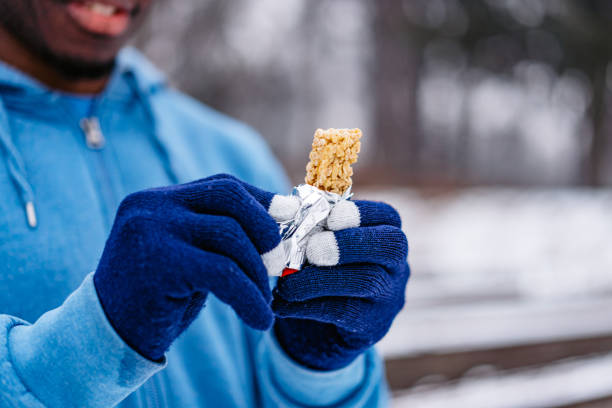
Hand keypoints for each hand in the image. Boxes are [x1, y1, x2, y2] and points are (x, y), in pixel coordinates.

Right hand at [93, 174, 286, 360]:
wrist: (104, 337)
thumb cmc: (155, 298)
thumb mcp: (187, 257)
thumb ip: (219, 236)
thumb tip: (281, 216)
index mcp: (158, 199)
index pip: (223, 185)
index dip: (261, 202)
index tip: (287, 223)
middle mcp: (152, 205)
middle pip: (228, 195)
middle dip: (264, 228)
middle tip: (278, 263)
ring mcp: (152, 229)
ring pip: (230, 235)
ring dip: (257, 271)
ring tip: (262, 300)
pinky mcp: (159, 262)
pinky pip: (223, 273)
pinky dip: (250, 297)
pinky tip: (259, 319)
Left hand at [272, 199, 409, 369]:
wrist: (321, 328)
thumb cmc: (319, 271)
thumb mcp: (317, 244)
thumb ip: (307, 225)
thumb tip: (282, 208)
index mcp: (385, 234)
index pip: (387, 216)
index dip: (360, 213)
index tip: (328, 217)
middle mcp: (397, 264)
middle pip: (390, 245)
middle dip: (348, 243)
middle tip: (312, 250)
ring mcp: (389, 296)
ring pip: (367, 281)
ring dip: (320, 279)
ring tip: (286, 283)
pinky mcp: (373, 325)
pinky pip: (346, 312)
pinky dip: (309, 306)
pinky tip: (282, 304)